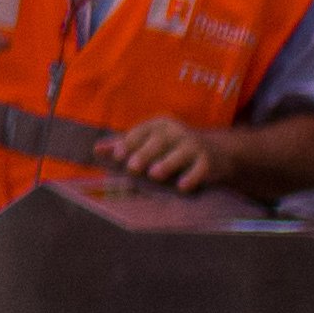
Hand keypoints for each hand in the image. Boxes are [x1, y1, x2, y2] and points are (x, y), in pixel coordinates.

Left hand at [98, 113, 222, 192]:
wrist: (217, 152)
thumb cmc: (172, 148)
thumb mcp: (149, 142)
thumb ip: (124, 145)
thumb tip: (96, 149)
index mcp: (159, 125)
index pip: (141, 132)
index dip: (128, 143)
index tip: (116, 155)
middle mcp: (176, 132)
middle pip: (158, 141)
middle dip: (144, 153)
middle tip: (132, 167)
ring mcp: (194, 146)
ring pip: (180, 154)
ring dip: (167, 164)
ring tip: (154, 174)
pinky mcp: (208, 161)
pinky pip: (200, 169)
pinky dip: (192, 177)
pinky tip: (182, 187)